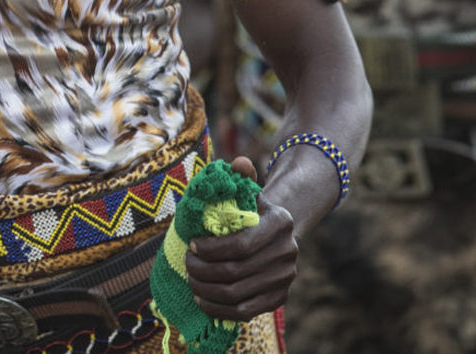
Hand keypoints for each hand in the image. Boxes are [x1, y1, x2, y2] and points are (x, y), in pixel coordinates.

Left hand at [183, 156, 297, 319]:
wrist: (274, 233)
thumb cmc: (251, 210)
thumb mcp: (247, 191)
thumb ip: (240, 176)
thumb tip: (239, 162)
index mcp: (281, 223)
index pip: (241, 244)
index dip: (211, 249)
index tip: (191, 243)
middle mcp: (289, 252)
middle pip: (235, 271)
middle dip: (202, 269)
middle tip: (186, 263)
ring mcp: (286, 278)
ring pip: (237, 293)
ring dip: (206, 290)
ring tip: (191, 280)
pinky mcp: (279, 298)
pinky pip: (245, 312)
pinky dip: (218, 309)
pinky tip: (202, 299)